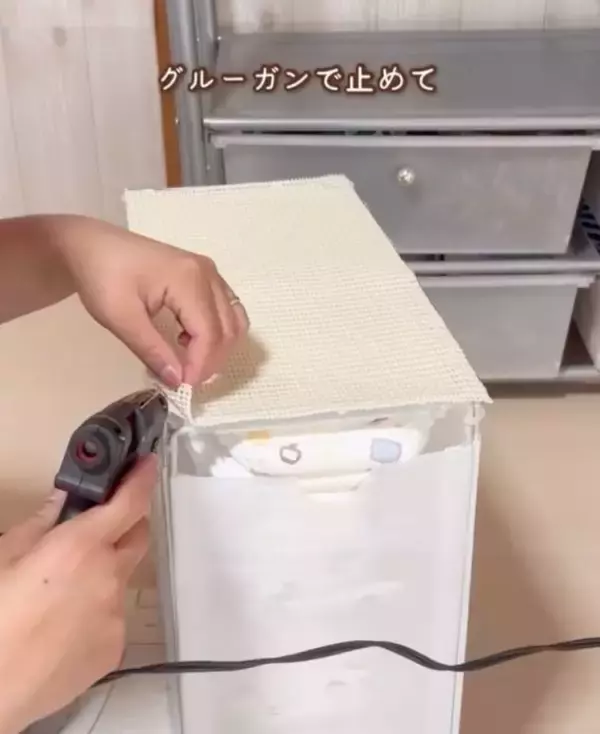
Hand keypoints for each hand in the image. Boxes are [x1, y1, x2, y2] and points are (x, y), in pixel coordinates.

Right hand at [0, 456, 155, 733]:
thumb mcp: (5, 558)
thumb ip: (41, 524)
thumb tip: (62, 502)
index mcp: (82, 547)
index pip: (130, 502)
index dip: (143, 479)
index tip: (148, 465)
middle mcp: (110, 576)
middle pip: (139, 537)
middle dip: (127, 524)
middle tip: (100, 528)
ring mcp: (117, 614)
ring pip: (123, 580)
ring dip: (105, 574)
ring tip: (64, 593)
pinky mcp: (116, 646)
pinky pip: (114, 616)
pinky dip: (98, 611)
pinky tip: (65, 626)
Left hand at [56, 217, 248, 386]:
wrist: (91, 245)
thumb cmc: (101, 276)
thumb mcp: (120, 318)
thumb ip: (151, 350)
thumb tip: (176, 381)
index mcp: (189, 280)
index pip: (209, 333)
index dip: (200, 366)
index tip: (181, 388)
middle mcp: (208, 274)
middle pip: (228, 329)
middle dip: (211, 361)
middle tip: (183, 380)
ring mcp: (209, 272)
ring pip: (233, 321)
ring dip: (217, 348)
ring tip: (188, 363)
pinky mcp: (205, 275)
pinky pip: (226, 310)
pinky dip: (216, 332)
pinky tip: (188, 340)